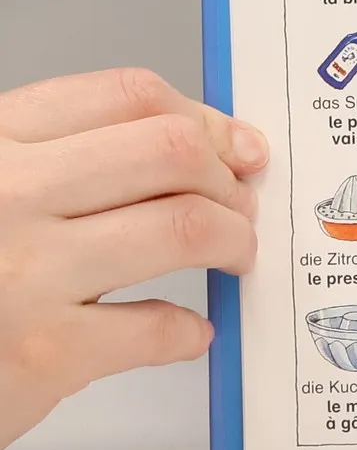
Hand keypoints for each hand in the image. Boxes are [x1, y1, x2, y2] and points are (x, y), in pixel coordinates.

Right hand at [1, 69, 266, 449]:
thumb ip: (59, 163)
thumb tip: (189, 147)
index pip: (126, 96)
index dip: (202, 118)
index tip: (234, 144)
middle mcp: (8, 194)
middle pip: (170, 151)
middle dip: (226, 178)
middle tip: (240, 205)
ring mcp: (24, 272)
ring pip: (183, 225)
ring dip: (231, 240)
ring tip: (232, 256)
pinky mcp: (41, 354)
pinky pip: (156, 327)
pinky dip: (187, 332)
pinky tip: (186, 333)